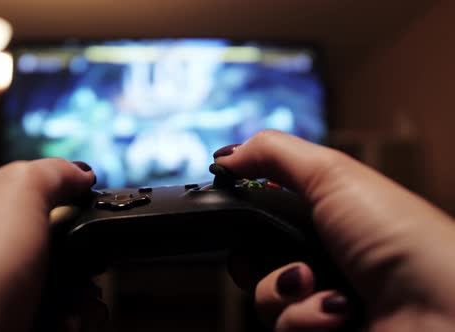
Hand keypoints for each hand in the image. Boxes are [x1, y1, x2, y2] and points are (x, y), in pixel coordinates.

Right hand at [214, 130, 454, 330]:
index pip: (264, 217)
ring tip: (319, 283)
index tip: (233, 213)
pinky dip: (305, 318)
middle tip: (280, 254)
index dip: (244, 218)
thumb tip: (226, 155)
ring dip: (286, 290)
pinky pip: (283, 327)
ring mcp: (321, 299)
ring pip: (264, 298)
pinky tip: (338, 311)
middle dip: (255, 260)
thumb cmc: (399, 235)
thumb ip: (273, 154)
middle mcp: (319, 257)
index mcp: (323, 217)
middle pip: (254, 260)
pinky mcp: (320, 331)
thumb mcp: (332, 175)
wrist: (438, 307)